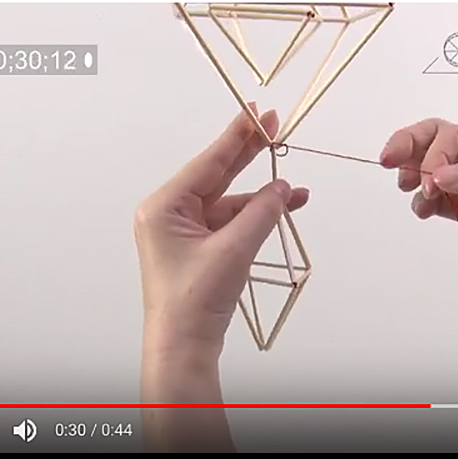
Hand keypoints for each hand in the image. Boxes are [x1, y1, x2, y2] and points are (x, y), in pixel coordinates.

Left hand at [134, 105, 308, 362]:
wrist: (184, 346)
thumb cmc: (195, 300)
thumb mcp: (233, 250)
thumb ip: (261, 213)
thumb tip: (283, 188)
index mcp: (164, 206)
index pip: (208, 162)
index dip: (237, 136)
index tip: (258, 112)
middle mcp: (169, 213)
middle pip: (216, 175)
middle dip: (248, 154)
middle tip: (274, 127)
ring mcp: (183, 231)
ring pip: (227, 202)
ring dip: (260, 197)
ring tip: (294, 189)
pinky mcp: (197, 247)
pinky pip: (229, 222)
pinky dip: (253, 217)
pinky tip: (279, 210)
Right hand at [381, 118, 457, 297]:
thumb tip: (443, 174)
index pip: (455, 135)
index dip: (434, 152)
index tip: (430, 180)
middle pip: (438, 144)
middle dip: (411, 149)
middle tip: (388, 160)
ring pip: (433, 171)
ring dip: (415, 177)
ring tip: (412, 193)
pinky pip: (438, 200)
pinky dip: (423, 202)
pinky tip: (422, 210)